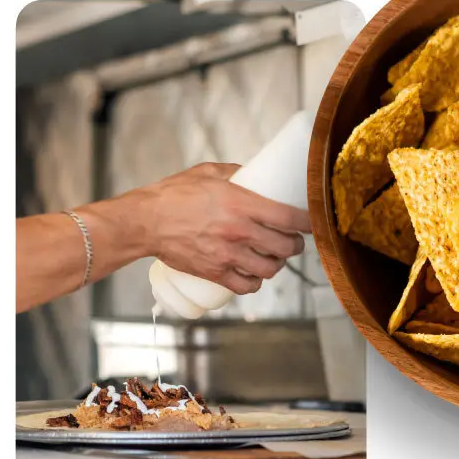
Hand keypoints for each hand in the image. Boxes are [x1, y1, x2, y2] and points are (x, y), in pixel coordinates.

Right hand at [134, 163, 311, 295]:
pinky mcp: (215, 272)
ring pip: (270, 269)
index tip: (312, 222)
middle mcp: (238, 232)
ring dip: (277, 264)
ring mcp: (227, 255)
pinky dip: (255, 282)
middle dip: (295, 244)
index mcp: (241, 204)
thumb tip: (254, 174)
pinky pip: (246, 286)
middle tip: (291, 240)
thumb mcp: (208, 173)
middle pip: (286, 247)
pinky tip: (253, 274)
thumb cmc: (173, 194)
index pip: (289, 218)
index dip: (308, 223)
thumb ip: (235, 172)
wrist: (146, 221)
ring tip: (273, 256)